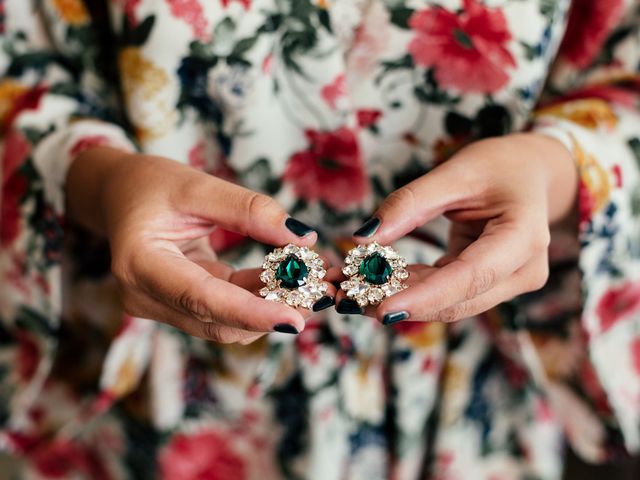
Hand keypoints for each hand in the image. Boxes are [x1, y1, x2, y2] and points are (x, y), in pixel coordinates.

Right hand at [67, 147, 334, 342]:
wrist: (120, 195)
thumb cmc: (149, 184)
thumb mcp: (196, 184)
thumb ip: (248, 209)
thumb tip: (302, 238)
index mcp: (140, 264)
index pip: (202, 299)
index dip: (252, 313)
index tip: (297, 319)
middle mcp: (147, 297)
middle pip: (220, 320)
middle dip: (275, 310)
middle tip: (325, 291)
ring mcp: (162, 306)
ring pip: (227, 322)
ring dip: (273, 307)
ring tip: (316, 283)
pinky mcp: (180, 305)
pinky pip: (226, 310)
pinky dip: (260, 298)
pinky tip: (291, 281)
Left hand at [341, 133, 576, 323]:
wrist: (529, 173)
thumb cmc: (500, 165)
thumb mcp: (455, 171)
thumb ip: (409, 203)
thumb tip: (362, 238)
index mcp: (524, 236)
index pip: (471, 276)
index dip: (425, 295)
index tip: (381, 307)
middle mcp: (523, 270)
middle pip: (456, 299)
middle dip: (400, 301)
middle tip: (346, 297)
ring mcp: (509, 282)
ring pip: (448, 304)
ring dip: (398, 299)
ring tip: (348, 292)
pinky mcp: (489, 285)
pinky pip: (445, 294)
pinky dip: (409, 290)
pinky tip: (372, 284)